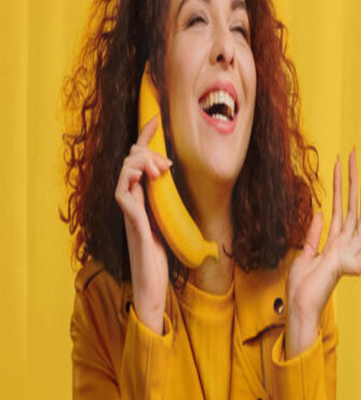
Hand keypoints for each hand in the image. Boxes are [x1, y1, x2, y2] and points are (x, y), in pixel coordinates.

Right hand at [115, 115, 171, 334]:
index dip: (146, 136)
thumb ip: (176, 202)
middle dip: (148, 147)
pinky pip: (122, 188)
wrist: (153, 282)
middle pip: (131, 156)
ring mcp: (128, 207)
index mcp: (144, 195)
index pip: (141, 158)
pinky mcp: (129, 217)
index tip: (156, 117)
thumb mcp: (175, 221)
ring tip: (163, 170)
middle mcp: (132, 197)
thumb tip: (198, 185)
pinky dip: (135, 176)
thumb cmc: (163, 255)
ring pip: (125, 167)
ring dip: (144, 161)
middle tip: (168, 160)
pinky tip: (152, 178)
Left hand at [284, 147, 360, 357]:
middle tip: (352, 156)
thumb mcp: (304, 254)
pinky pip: (360, 247)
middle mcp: (343, 244)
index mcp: (333, 242)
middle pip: (350, 206)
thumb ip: (314, 234)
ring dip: (358, 197)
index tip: (341, 167)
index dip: (341, 187)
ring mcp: (348, 253)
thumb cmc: (301, 286)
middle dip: (350, 181)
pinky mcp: (349, 264)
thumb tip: (320, 213)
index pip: (340, 209)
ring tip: (359, 175)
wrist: (300, 305)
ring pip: (356, 218)